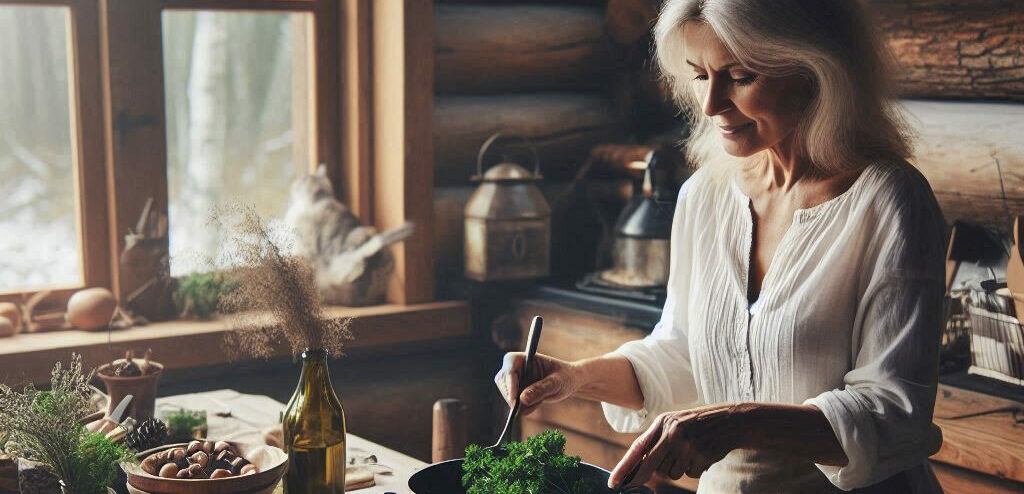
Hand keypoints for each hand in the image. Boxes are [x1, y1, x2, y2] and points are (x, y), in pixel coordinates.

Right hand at [494, 352, 581, 414]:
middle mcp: (517, 366)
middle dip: (511, 395)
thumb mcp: (557, 382)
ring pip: (506, 393)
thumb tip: (522, 399)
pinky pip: (513, 402)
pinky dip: (523, 407)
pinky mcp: (517, 390)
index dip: (509, 384)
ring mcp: (515, 379)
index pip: (509, 367)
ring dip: (519, 403)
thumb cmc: (565, 376)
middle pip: (502, 381)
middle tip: (524, 408)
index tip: (515, 400)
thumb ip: (541, 389)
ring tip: (539, 401)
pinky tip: (537, 403)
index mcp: (525, 357)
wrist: (569, 381)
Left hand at [608, 403, 745, 488]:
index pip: (639, 448)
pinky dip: (693, 468)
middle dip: (641, 477)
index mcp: (663, 423)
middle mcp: (674, 433)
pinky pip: (689, 474)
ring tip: (688, 452)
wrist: (730, 421)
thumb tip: (638, 467)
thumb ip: (656, 441)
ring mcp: (689, 445)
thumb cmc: (696, 423)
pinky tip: (701, 454)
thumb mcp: (673, 423)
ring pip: (671, 473)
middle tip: (631, 484)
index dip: (625, 467)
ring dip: (678, 468)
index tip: (614, 482)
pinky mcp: (702, 456)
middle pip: (653, 466)